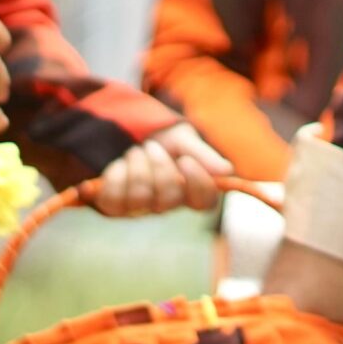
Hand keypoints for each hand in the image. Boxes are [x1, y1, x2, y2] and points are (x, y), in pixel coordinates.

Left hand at [90, 123, 229, 216]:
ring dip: (136, 165)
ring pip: (140, 197)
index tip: (186, 160)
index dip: (198, 184)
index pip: (205, 201)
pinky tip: (120, 165)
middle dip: (159, 166)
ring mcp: (141, 209)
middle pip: (169, 199)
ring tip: (135, 151)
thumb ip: (203, 154)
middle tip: (151, 146)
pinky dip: (116, 174)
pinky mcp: (115, 208)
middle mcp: (168, 205)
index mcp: (191, 190)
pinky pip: (115, 199)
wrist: (127, 134)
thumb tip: (227, 170)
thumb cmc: (162, 140)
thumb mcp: (183, 138)